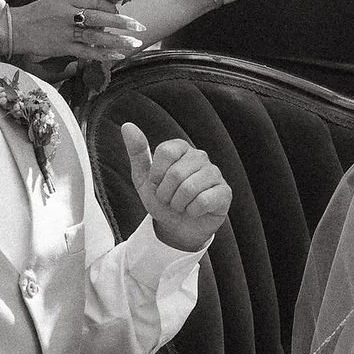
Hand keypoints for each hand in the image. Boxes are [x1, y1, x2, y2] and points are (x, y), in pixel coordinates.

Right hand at [0, 0, 142, 67]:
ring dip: (117, 40)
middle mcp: (68, 15)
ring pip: (96, 36)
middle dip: (121, 23)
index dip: (110, 7)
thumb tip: (105, 7)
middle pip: (99, 18)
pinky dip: (103, 53)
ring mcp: (66, 33)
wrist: (17, 28)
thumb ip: (81, 0)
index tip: (119, 13)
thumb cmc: (40, 12)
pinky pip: (87, 52)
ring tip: (135, 43)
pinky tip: (118, 55)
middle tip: (139, 26)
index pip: (94, 1)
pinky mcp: (63, 48)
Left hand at [121, 122, 231, 253]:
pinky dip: (192, 211)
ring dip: (178, 204)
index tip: (156, 184)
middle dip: (165, 194)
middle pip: (176, 173)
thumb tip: (128, 126)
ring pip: (189, 189)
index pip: (166, 152)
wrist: (177, 227)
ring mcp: (215, 173)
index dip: (156, 174)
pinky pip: (203, 201)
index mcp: (181, 148)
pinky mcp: (225, 192)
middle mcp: (200, 156)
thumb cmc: (162, 199)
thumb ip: (137, 152)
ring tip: (181, 205)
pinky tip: (194, 211)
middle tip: (169, 199)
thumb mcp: (144, 178)